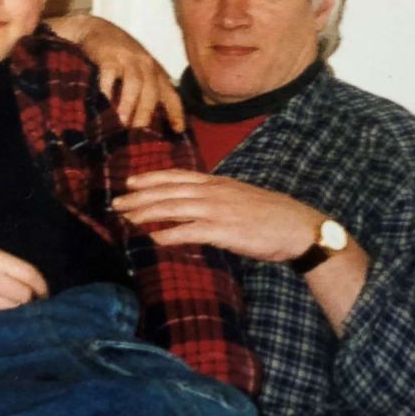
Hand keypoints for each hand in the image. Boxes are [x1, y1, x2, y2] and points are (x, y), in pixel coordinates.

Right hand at [0, 242, 47, 309]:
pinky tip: (3, 311)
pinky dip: (6, 312)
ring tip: (19, 309)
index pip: (29, 272)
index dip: (41, 284)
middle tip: (35, 304)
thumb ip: (1, 264)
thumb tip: (25, 280)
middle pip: (25, 291)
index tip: (45, 292)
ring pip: (14, 304)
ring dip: (20, 308)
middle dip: (33, 299)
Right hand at [47, 14, 184, 131]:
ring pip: (134, 84)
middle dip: (145, 114)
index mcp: (155, 72)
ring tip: (121, 123)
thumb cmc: (117, 56)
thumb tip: (143, 124)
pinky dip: (107, 89)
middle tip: (137, 134)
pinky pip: (110, 74)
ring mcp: (127, 58)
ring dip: (128, 104)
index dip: (176, 112)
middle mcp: (146, 64)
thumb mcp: (136, 71)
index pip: (170, 94)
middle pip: (151, 92)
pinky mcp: (108, 55)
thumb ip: (143, 92)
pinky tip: (103, 102)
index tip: (178, 130)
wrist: (95, 29)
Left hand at [112, 169, 320, 261]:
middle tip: (116, 203)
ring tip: (126, 218)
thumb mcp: (240, 198)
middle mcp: (214, 192)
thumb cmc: (271, 216)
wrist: (298, 227)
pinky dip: (170, 234)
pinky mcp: (224, 230)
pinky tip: (154, 239)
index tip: (130, 181)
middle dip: (139, 196)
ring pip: (173, 207)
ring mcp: (218, 210)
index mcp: (218, 183)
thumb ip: (217, 199)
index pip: (177, 176)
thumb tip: (195, 207)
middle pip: (168, 191)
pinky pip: (190, 231)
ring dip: (146, 213)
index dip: (151, 178)